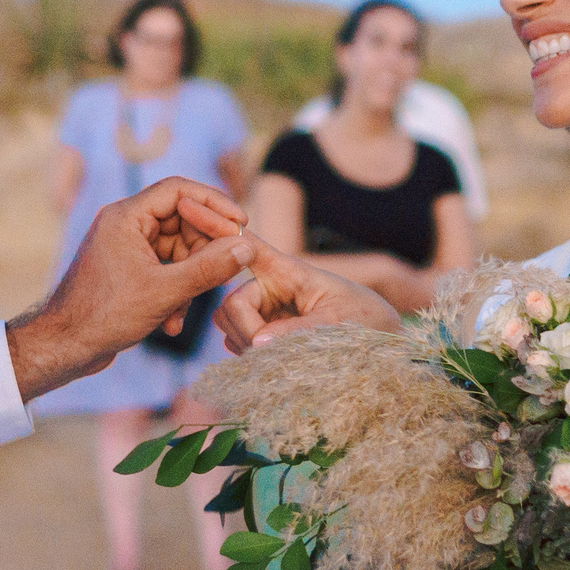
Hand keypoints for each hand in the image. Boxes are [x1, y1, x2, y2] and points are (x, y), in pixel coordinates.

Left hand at [7, 179, 251, 399]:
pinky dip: (174, 292)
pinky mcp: (126, 270)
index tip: (241, 222)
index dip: (214, 203)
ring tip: (185, 310)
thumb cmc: (104, 315)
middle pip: (181, 221)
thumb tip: (246, 247)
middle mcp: (123, 224)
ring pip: (175, 250)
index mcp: (126, 216)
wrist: (64, 347)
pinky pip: (162, 269)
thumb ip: (209, 268)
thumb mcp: (165, 291)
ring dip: (189, 279)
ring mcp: (124, 247)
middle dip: (204, 250)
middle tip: (226, 271)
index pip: (179, 190)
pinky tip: (171, 322)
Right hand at [215, 237, 401, 353]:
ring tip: (277, 357)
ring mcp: (265, 311)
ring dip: (245, 345)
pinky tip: (267, 361)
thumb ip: (299, 332)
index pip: (249, 245)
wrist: (379, 342)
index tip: (190, 207)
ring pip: (229, 324)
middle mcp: (270, 288)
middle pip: (232, 303)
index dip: (219, 230)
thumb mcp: (339, 323)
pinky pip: (237, 342)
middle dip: (245, 329)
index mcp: (288, 271)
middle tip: (269, 351)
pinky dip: (246, 354)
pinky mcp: (264, 333)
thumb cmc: (365, 320)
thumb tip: (257, 344)